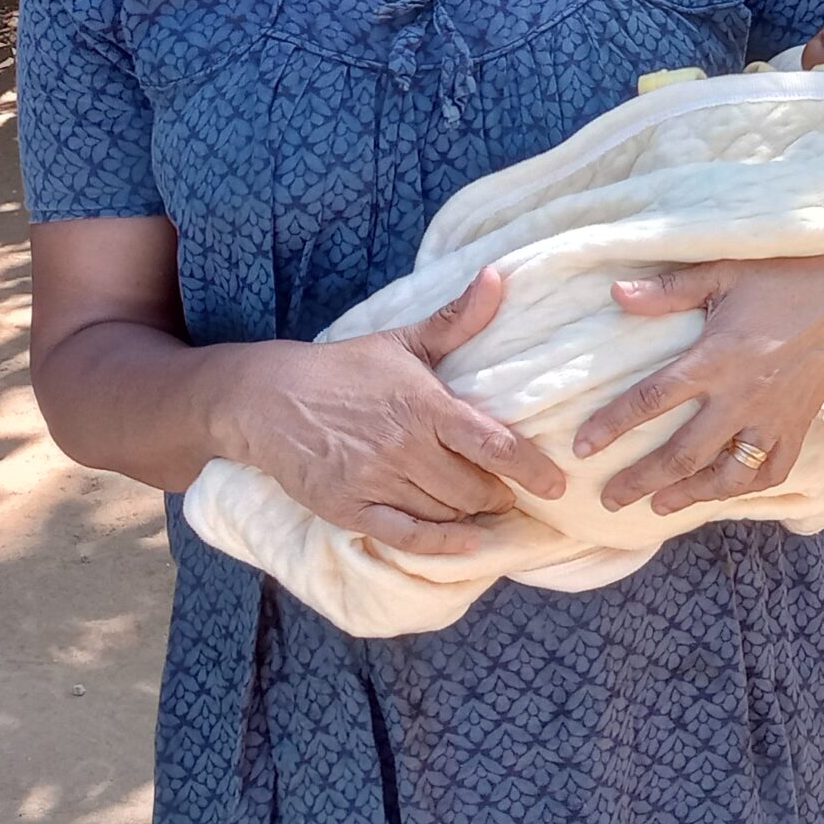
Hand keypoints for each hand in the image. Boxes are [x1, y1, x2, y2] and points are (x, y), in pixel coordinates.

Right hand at [220, 267, 566, 555]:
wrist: (265, 399)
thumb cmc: (344, 369)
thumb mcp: (402, 340)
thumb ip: (456, 320)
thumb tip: (496, 277)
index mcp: (424, 405)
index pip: (493, 444)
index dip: (532, 469)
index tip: (558, 484)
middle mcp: (404, 447)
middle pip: (474, 488)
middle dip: (501, 496)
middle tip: (512, 495)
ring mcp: (375, 480)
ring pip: (445, 513)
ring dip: (472, 517)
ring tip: (488, 513)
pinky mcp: (348, 508)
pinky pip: (406, 536)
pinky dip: (441, 545)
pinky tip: (466, 546)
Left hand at [573, 254, 823, 515]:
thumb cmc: (783, 277)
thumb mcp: (723, 273)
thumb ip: (670, 291)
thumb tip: (615, 293)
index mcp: (716, 358)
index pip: (652, 399)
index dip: (613, 426)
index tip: (583, 449)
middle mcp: (742, 397)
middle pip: (683, 453)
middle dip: (641, 481)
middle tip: (609, 500)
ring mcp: (773, 418)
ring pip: (727, 475)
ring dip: (689, 496)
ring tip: (659, 507)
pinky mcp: (799, 427)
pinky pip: (772, 472)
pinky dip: (746, 490)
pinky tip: (721, 493)